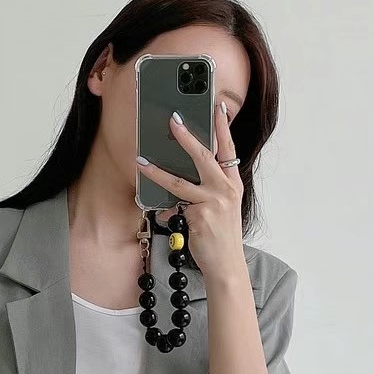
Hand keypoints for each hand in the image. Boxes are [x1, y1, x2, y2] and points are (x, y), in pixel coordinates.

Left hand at [136, 100, 247, 280]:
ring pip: (178, 182)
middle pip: (204, 157)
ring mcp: (213, 203)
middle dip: (187, 137)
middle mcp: (225, 190)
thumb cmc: (221, 237)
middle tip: (174, 120)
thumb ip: (205, 192)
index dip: (223, 128)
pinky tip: (165, 218)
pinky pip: (174, 208)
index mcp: (232, 185)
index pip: (228, 150)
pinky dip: (166, 213)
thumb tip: (178, 183)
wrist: (226, 265)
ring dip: (156, 172)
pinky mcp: (199, 217)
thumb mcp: (220, 209)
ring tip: (140, 163)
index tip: (218, 108)